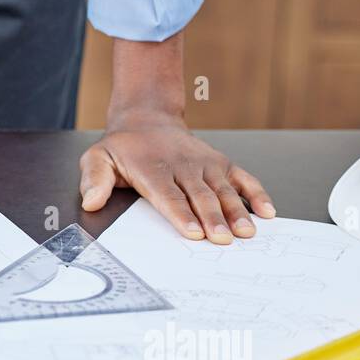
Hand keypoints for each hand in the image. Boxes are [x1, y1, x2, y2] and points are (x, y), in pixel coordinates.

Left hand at [79, 112, 274, 243]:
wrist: (147, 120)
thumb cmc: (123, 149)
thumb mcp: (98, 159)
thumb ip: (94, 180)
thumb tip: (91, 200)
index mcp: (152, 169)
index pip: (168, 195)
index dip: (181, 214)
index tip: (192, 233)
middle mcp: (183, 167)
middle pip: (199, 196)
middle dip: (212, 218)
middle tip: (223, 239)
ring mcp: (205, 165)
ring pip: (223, 190)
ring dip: (237, 211)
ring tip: (248, 231)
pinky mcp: (221, 164)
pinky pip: (242, 178)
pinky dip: (256, 193)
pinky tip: (268, 211)